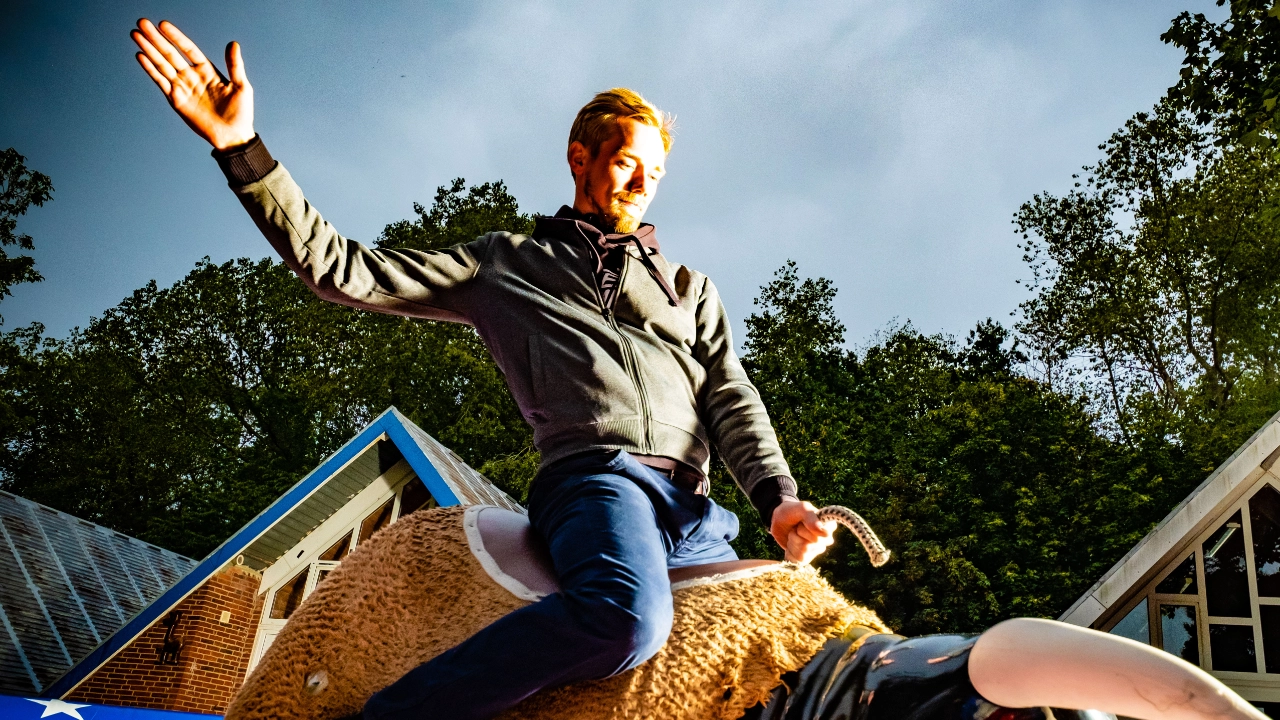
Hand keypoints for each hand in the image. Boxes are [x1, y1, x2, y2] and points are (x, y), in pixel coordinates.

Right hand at [131, 19, 254, 149]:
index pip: (188, 49)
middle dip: (156, 39)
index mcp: (207, 70)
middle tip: (142, 22)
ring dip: (149, 50)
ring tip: (136, 34)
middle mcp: (192, 76)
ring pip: (162, 65)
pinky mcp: (176, 100)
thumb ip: (235, 65)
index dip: (176, 37)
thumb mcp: (241, 87)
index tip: (163, 24)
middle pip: (171, 53)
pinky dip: (150, 69)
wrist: (232, 137)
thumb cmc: (241, 113)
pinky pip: (161, 82)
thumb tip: (233, 43)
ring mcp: (182, 87)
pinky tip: (141, 56)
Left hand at [770, 499, 834, 563]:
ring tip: (793, 534)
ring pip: (802, 554)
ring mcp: (816, 550)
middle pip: (809, 546)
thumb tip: (822, 531)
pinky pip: (798, 561)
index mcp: (829, 527)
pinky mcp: (807, 558)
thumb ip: (810, 516)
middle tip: (796, 528)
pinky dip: (790, 552)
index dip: (805, 530)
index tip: (802, 522)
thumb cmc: (792, 511)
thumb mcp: (801, 508)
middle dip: (797, 536)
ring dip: (792, 542)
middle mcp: (826, 540)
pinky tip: (791, 543)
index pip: (820, 537)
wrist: (779, 520)